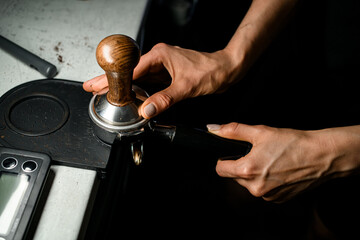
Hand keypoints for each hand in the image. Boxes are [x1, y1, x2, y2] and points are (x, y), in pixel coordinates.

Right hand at [83, 43, 240, 118]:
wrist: (226, 69)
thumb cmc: (210, 71)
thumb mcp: (186, 87)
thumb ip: (165, 99)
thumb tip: (147, 109)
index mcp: (159, 55)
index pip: (129, 69)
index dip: (111, 79)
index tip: (96, 85)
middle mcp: (158, 58)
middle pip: (128, 72)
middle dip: (110, 80)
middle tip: (92, 87)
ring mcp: (162, 66)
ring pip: (137, 77)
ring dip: (122, 85)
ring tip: (104, 92)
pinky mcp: (167, 74)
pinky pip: (147, 81)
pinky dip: (136, 88)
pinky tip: (128, 94)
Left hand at [207, 123, 359, 201]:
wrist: (321, 156)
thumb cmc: (292, 143)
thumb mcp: (259, 131)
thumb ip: (233, 131)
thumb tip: (213, 130)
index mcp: (247, 170)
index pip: (220, 169)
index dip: (224, 159)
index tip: (233, 153)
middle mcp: (255, 187)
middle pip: (235, 176)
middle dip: (241, 165)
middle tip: (258, 153)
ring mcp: (267, 195)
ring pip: (249, 184)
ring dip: (254, 174)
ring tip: (270, 160)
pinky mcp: (278, 200)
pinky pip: (264, 190)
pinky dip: (267, 181)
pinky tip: (278, 170)